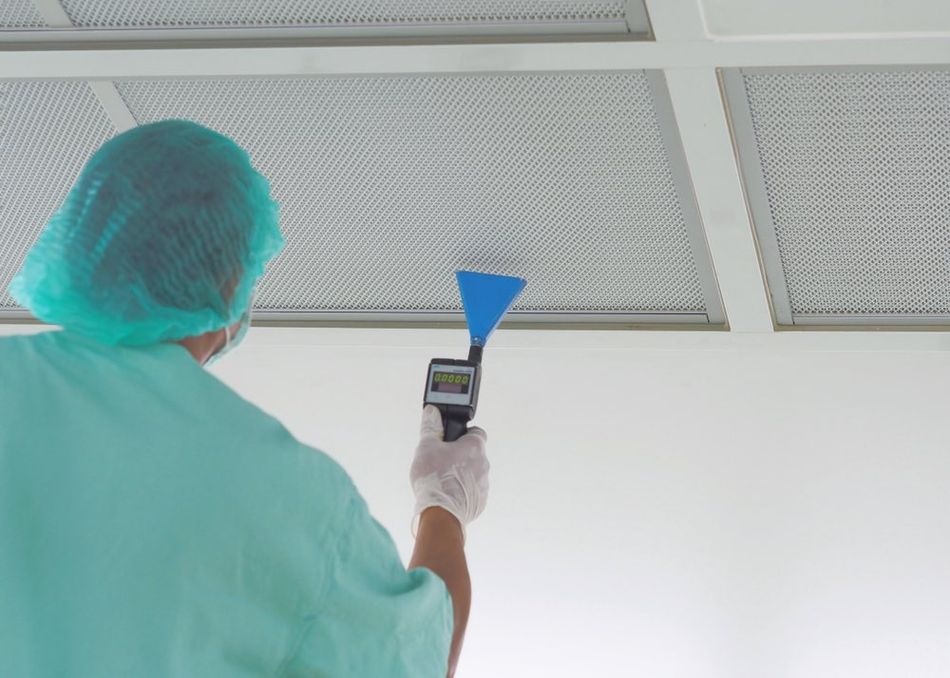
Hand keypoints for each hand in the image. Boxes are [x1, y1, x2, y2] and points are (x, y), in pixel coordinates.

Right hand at [410, 406, 489, 537]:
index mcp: (474, 446)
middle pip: (473, 454)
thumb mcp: (426, 447)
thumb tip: (432, 411)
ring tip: (442, 480)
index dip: (464, 434)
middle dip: (459, 456)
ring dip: (461, 474)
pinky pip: (473, 491)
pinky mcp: (481, 501)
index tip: (451, 440)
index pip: (476, 432)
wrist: (441, 514)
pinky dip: (462, 491)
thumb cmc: (434, 478)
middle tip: (441, 461)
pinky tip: (447, 494)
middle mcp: (484, 463)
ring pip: (474, 473)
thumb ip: (430, 427)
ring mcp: (484, 484)